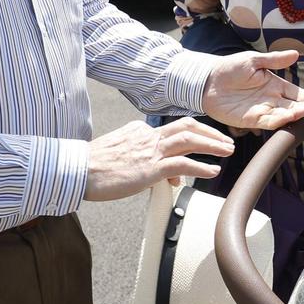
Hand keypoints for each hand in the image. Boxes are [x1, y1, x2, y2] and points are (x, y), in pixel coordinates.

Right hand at [85, 117, 233, 202]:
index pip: (172, 130)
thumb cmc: (94, 168)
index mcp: (140, 131)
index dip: (191, 138)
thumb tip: (167, 176)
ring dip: (213, 144)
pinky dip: (201, 166)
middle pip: (187, 126)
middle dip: (210, 132)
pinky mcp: (150, 168)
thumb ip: (144, 162)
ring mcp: (150, 150)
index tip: (203, 147)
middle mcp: (148, 136)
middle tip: (226, 141)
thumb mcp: (122, 158)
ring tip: (227, 151)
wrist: (76, 170)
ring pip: (190, 139)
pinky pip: (183, 163)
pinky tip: (213, 171)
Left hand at [201, 50, 303, 130]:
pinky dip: (278, 122)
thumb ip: (274, 60)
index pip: (295, 93)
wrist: (207, 81)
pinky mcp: (250, 120)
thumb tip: (296, 54)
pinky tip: (287, 118)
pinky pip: (267, 123)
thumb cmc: (229, 68)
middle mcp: (270, 99)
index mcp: (274, 84)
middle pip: (292, 106)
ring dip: (294, 115)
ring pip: (282, 116)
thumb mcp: (253, 60)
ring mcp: (261, 110)